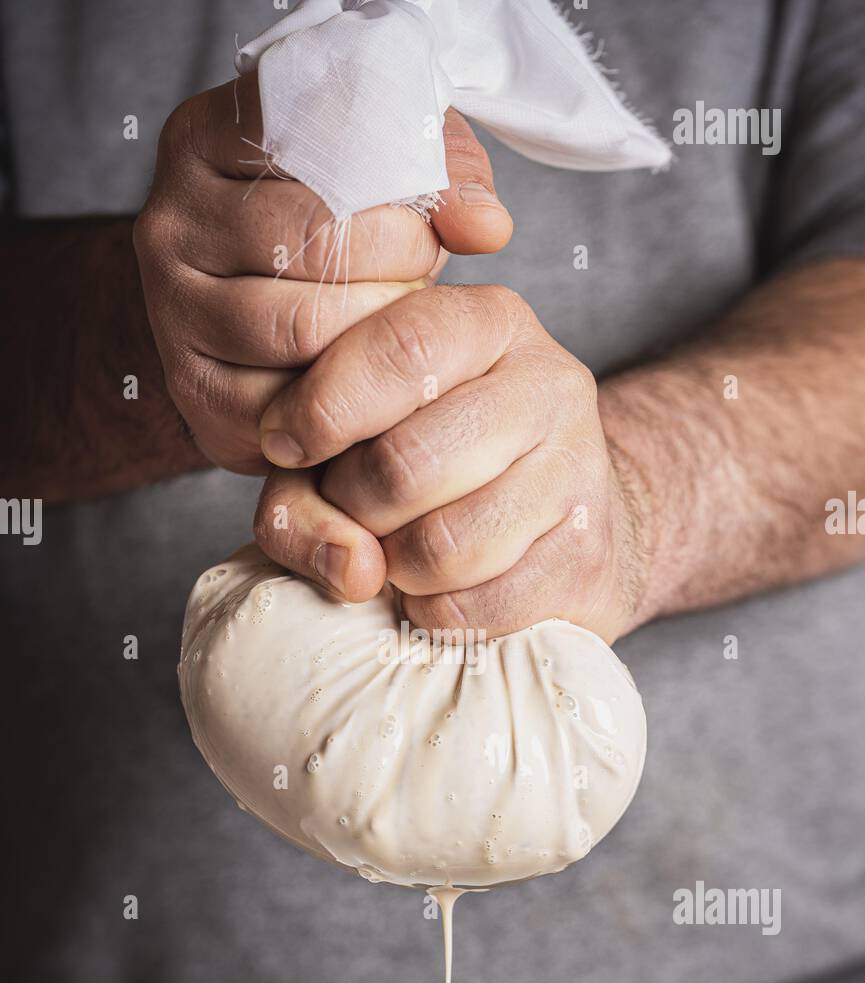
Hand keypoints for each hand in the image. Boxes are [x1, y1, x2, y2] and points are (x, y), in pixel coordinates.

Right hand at [133, 74, 511, 475]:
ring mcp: (173, 313)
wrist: (244, 310)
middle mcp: (170, 223)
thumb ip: (440, 163)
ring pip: (300, 328)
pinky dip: (350, 398)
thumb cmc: (327, 226)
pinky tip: (371, 380)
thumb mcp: (378, 160)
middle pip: (313, 242)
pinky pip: (289, 403)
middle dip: (396, 264)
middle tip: (419, 277)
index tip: (427, 214)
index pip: (312, 138)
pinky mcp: (196, 393)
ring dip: (376, 333)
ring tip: (395, 323)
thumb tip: (485, 227)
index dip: (394, 181)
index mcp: (205, 138)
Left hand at [255, 285, 653, 641]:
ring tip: (400, 555)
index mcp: (488, 324)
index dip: (323, 408)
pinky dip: (437, 614)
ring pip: (443, 546)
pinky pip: (476, 607)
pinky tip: (441, 591)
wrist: (564, 523)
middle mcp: (548, 384)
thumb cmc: (438, 471)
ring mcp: (579, 473)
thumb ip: (305, 489)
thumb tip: (350, 567)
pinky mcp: (587, 559)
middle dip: (354, 507)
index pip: (402, 347)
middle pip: (408, 461)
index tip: (285, 446)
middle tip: (354, 514)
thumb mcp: (357, 442)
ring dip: (396, 571)